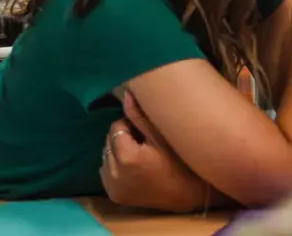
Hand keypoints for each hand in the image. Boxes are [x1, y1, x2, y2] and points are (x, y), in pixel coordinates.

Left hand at [100, 91, 207, 212]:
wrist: (187, 195)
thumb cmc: (179, 162)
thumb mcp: (161, 137)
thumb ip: (139, 117)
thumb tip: (125, 95)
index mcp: (126, 156)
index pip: (116, 127)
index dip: (130, 125)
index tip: (144, 132)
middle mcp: (114, 173)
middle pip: (108, 142)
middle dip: (121, 138)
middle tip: (142, 142)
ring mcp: (113, 186)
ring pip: (105, 157)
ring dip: (116, 152)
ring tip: (138, 155)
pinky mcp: (114, 195)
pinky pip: (106, 173)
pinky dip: (115, 168)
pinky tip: (132, 168)